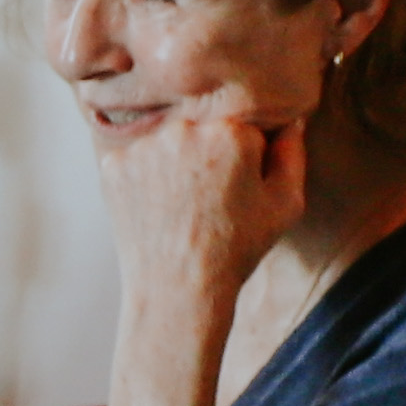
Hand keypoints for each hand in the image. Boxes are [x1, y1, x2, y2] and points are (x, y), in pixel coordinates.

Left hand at [97, 88, 313, 328]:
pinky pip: (136, 161)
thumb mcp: (285, 204)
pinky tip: (157, 208)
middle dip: (208, 155)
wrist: (178, 286)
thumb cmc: (238, 248)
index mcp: (231, 131)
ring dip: (174, 163)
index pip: (243, 127)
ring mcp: (144, 146)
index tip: (239, 186)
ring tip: (182, 206)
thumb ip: (292, 153)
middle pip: (201, 130)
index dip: (246, 158)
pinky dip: (144, 179)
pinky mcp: (113, 164)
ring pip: (166, 143)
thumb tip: (291, 118)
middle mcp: (183, 128)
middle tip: (209, 198)